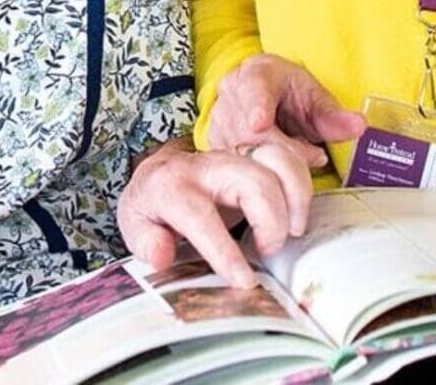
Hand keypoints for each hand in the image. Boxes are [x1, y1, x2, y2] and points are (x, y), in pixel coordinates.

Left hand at [118, 138, 314, 287]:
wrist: (160, 170)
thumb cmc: (151, 205)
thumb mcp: (134, 225)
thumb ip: (146, 242)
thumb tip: (163, 254)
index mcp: (172, 186)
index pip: (200, 216)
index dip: (224, 250)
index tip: (244, 280)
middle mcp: (206, 166)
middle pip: (252, 180)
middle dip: (271, 220)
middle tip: (269, 251)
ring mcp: (233, 155)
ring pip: (276, 160)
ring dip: (295, 196)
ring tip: (293, 230)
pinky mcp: (253, 155)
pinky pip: (287, 156)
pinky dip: (301, 181)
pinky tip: (298, 210)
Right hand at [209, 53, 365, 166]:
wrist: (268, 98)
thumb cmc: (291, 95)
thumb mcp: (316, 98)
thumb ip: (334, 115)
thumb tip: (359, 125)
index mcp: (256, 72)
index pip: (254, 89)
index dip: (257, 107)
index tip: (260, 124)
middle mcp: (231, 91)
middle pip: (249, 130)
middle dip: (284, 149)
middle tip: (315, 155)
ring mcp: (219, 118)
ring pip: (241, 151)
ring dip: (273, 162)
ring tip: (297, 154)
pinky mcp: (215, 143)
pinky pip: (235, 165)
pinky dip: (258, 171)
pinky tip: (274, 165)